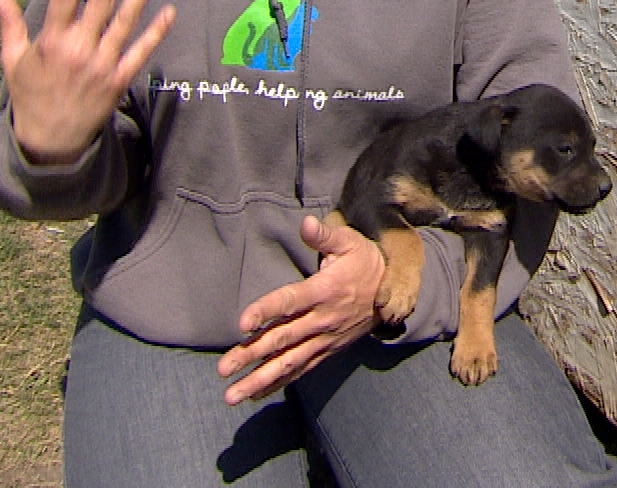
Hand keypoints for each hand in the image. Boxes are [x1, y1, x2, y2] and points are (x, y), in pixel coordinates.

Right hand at [0, 0, 175, 164]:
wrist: (51, 142)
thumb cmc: (31, 96)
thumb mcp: (12, 60)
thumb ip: (9, 24)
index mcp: (51, 41)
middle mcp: (78, 50)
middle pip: (100, 3)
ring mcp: (101, 66)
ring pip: (124, 23)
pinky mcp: (119, 81)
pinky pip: (140, 53)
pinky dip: (156, 33)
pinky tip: (169, 11)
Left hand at [217, 214, 384, 403]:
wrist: (393, 292)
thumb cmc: (364, 262)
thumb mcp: (349, 242)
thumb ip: (324, 235)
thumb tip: (306, 222)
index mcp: (324, 290)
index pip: (290, 302)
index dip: (265, 311)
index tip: (242, 324)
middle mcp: (322, 319)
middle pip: (282, 339)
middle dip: (251, 354)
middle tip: (222, 368)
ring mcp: (324, 339)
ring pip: (288, 362)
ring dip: (259, 379)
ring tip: (232, 395)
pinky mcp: (327, 350)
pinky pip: (301, 370)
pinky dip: (278, 383)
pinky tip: (254, 394)